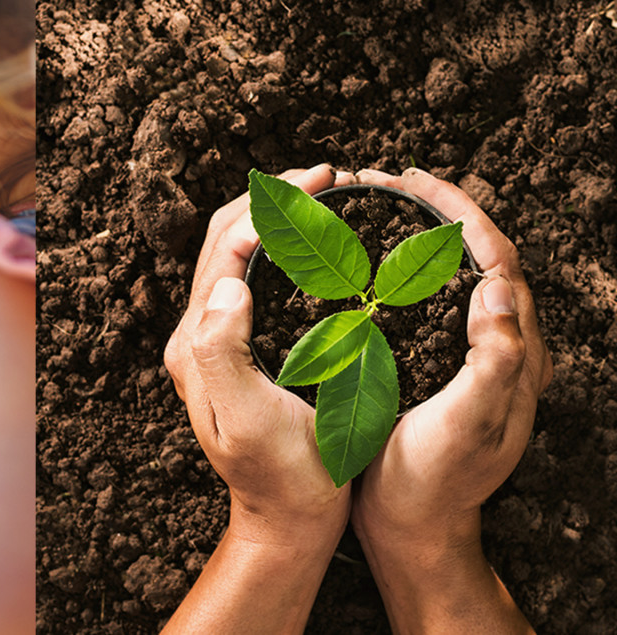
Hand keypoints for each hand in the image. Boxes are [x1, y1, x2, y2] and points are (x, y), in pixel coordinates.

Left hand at [165, 164, 356, 531]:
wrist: (290, 521)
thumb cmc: (283, 477)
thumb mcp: (250, 420)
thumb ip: (225, 353)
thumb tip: (228, 283)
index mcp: (197, 345)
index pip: (224, 252)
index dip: (270, 209)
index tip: (324, 183)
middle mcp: (199, 337)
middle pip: (224, 241)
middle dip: (272, 198)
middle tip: (330, 176)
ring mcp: (218, 341)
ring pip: (238, 254)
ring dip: (276, 216)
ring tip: (328, 193)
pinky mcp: (243, 349)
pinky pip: (256, 279)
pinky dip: (284, 246)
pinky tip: (319, 241)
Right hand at [352, 167, 552, 541]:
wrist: (413, 528)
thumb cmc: (435, 482)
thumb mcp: (468, 426)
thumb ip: (493, 361)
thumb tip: (499, 286)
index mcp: (513, 351)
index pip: (497, 258)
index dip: (459, 212)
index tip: (411, 181)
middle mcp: (499, 346)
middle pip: (478, 255)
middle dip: (437, 210)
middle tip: (386, 181)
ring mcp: (468, 356)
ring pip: (452, 274)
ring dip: (419, 233)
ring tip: (376, 208)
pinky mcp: (439, 368)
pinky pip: (428, 300)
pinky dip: (401, 269)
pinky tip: (368, 265)